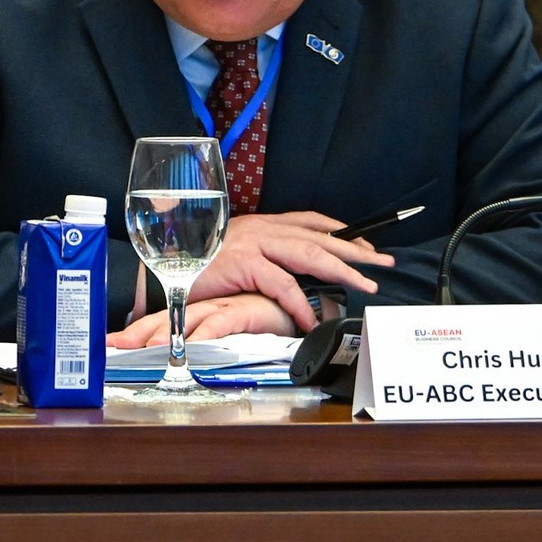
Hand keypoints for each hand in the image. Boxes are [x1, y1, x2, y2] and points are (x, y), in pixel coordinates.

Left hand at [109, 293, 295, 347]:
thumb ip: (206, 338)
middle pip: (162, 319)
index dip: (132, 332)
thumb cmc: (261, 311)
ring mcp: (222, 305)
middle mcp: (204, 304)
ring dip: (165, 335)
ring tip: (146, 350)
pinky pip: (222, 323)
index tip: (108, 345)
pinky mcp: (244, 309)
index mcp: (197, 308)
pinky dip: (208, 337)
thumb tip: (179, 358)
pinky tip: (193, 348)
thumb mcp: (227, 327)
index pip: (156, 319)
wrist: (295, 300)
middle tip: (114, 348)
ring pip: (186, 320)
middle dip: (137, 334)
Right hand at [183, 211, 392, 331]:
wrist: (159, 270)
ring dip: (342, 270)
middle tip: (382, 262)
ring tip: (365, 286)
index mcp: (258, 224)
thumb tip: (283, 275)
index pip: (307, 220)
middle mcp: (259, 228)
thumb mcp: (230, 256)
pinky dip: (302, 306)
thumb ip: (258, 260)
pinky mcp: (244, 264)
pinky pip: (283, 286)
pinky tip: (313, 320)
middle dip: (355, 249)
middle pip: (318, 236)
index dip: (339, 229)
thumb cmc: (191, 267)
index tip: (362, 240)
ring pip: (309, 254)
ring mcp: (252, 243)